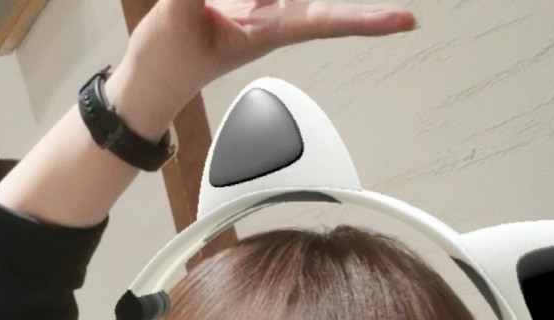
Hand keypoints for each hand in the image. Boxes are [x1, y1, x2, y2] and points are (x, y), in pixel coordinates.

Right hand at [122, 0, 415, 106]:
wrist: (147, 79)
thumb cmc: (166, 67)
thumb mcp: (177, 18)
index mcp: (265, 32)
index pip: (326, 23)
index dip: (366, 22)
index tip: (406, 22)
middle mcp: (268, 17)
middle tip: (393, 13)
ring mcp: (252, 6)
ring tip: (250, 3)